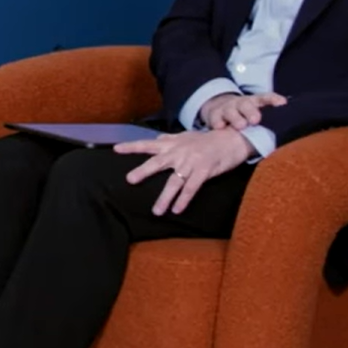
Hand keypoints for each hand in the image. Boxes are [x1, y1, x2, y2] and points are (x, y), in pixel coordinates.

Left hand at [113, 129, 255, 215]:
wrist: (232, 138)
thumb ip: (169, 139)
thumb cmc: (207, 139)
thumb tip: (155, 139)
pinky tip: (176, 209)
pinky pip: (191, 188)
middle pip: (157, 162)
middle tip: (130, 179)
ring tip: (156, 211)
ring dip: (165, 197)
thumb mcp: (186, 136)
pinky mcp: (204, 171)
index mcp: (172, 144)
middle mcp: (179, 152)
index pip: (148, 144)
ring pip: (174, 181)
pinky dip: (183, 199)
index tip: (116, 149)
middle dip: (143, 171)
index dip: (132, 146)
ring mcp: (191, 162)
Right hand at [199, 90, 286, 130]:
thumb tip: (286, 130)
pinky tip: (220, 127)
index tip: (282, 103)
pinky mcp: (214, 115)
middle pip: (246, 104)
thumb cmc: (245, 116)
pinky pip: (215, 118)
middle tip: (256, 120)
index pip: (266, 98)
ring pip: (230, 111)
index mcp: (255, 102)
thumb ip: (269, 121)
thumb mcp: (257, 114)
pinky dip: (217, 122)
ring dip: (235, 118)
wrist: (220, 108)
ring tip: (240, 125)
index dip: (274, 100)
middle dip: (251, 112)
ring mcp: (227, 108)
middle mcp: (241, 103)